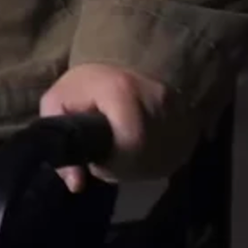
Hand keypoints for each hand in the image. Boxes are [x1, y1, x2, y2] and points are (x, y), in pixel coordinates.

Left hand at [40, 62, 193, 191]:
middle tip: (106, 156)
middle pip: (145, 157)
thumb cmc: (85, 86)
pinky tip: (140, 151)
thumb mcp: (58, 101)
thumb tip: (76, 184)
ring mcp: (180, 111)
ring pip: (161, 160)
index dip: (111, 162)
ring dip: (138, 166)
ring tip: (121, 152)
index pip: (130, 143)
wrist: (122, 64)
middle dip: (121, 167)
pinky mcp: (191, 123)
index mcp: (123, 90)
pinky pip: (174, 157)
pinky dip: (154, 161)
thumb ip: (57, 136)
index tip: (97, 159)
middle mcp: (158, 99)